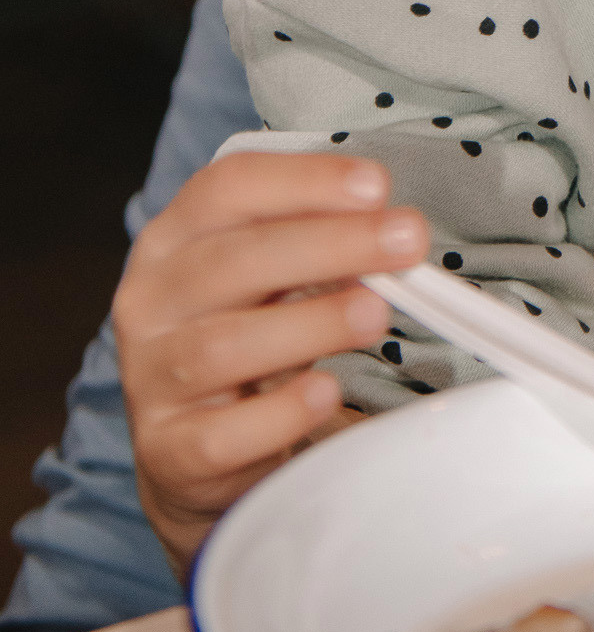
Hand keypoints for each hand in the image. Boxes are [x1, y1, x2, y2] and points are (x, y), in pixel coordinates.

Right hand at [114, 155, 426, 576]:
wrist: (189, 445)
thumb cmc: (242, 332)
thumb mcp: (266, 274)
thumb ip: (315, 241)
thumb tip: (389, 228)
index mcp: (173, 238)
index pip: (227, 188)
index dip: (304, 180)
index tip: (376, 185)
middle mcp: (151, 302)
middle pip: (233, 260)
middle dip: (328, 245)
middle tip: (404, 242)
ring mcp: (151, 378)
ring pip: (222, 345)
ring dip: (310, 324)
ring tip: (374, 314)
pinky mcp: (168, 450)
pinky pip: (221, 434)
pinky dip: (280, 413)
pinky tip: (326, 391)